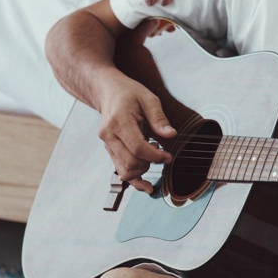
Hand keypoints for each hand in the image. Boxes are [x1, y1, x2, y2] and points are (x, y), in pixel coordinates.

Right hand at [97, 74, 176, 193]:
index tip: (168, 157)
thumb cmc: (128, 93)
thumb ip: (159, 118)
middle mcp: (109, 135)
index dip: (155, 156)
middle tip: (164, 156)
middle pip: (130, 162)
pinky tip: (146, 185)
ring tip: (153, 156)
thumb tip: (171, 135)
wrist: (108, 92)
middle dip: (150, 163)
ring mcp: (107, 145)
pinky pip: (121, 171)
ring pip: (125, 170)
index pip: (137, 148)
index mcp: (118, 121)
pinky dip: (134, 179)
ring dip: (143, 170)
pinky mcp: (110, 151)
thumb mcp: (148, 98)